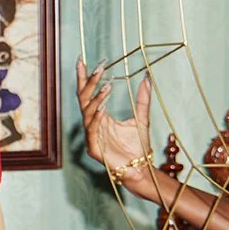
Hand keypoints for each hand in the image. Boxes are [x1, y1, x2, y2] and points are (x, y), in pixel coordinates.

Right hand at [76, 58, 152, 185]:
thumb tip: (147, 79)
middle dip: (89, 83)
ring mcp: (91, 135)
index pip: (88, 93)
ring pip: (87, 112)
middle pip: (83, 99)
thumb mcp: (142, 118)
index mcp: (100, 116)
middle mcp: (92, 124)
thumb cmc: (138, 146)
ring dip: (96, 98)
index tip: (82, 61)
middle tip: (98, 69)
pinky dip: (96, 116)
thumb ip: (142, 99)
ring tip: (107, 86)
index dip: (84, 78)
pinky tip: (103, 106)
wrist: (140, 168)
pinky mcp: (93, 147)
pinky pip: (92, 128)